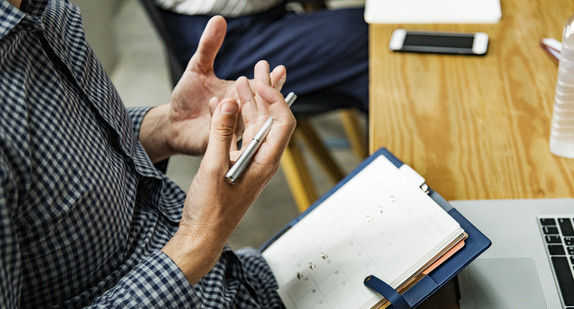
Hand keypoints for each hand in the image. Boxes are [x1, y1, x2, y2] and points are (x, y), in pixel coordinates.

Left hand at [140, 16, 286, 162]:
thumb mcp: (197, 68)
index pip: (261, 88)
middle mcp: (240, 114)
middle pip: (258, 106)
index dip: (272, 81)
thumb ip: (209, 46)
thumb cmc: (189, 99)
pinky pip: (222, 131)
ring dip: (241, 107)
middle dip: (264, 93)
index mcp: (240, 96)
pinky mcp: (217, 142)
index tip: (280, 69)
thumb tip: (219, 19)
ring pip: (243, 120)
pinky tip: (216, 103)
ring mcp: (230, 129)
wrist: (172, 124)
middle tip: (265, 79)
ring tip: (236, 94)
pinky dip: (220, 117)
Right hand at [161, 66, 295, 284]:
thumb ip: (221, 133)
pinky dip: (233, 120)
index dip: (275, 100)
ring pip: (254, 126)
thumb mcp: (213, 166)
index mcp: (265, 161)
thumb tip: (228, 104)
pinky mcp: (237, 165)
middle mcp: (262, 160)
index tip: (258, 84)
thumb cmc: (211, 209)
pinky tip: (223, 107)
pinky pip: (239, 137)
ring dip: (247, 104)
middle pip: (270, 120)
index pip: (283, 123)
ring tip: (239, 80)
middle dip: (264, 93)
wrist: (202, 235)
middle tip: (258, 68)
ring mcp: (250, 162)